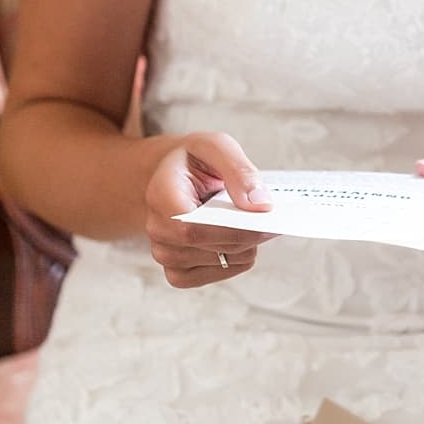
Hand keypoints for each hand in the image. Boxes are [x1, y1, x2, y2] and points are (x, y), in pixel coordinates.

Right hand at [144, 132, 274, 288]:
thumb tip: (261, 205)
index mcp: (160, 196)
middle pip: (212, 248)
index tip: (266, 218)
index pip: (195, 229)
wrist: (174, 176)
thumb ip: (239, 170)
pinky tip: (233, 240)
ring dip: (242, 246)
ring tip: (241, 221)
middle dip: (247, 234)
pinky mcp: (176, 272)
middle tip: (264, 216)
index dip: (234, 229)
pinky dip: (233, 261)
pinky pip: (217, 276)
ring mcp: (164, 254)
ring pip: (221, 263)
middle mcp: (157, 230)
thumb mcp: (216, 146)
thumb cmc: (194, 161)